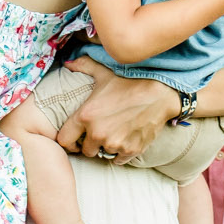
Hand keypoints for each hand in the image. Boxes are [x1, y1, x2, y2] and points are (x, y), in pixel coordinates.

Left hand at [55, 58, 175, 162]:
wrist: (160, 93)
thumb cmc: (130, 81)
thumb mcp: (104, 72)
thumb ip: (83, 66)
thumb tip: (68, 63)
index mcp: (86, 116)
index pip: (64, 140)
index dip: (68, 140)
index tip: (75, 137)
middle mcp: (98, 133)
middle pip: (85, 150)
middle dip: (89, 143)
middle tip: (98, 133)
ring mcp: (115, 144)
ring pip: (102, 154)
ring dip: (106, 147)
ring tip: (113, 133)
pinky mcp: (130, 150)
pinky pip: (118, 160)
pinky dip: (120, 153)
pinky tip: (125, 139)